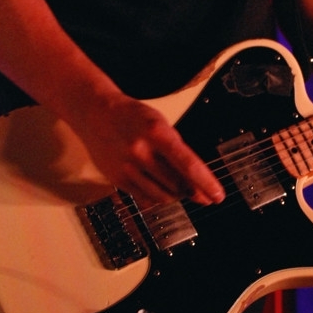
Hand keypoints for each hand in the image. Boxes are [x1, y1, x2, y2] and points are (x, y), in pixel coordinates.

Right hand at [77, 93, 224, 206]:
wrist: (95, 113)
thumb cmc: (133, 116)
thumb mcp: (159, 123)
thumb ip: (176, 149)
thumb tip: (195, 179)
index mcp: (157, 132)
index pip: (187, 163)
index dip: (205, 182)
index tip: (218, 196)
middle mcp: (141, 151)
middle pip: (176, 184)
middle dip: (193, 192)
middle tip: (202, 195)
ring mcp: (127, 167)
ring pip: (162, 196)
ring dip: (176, 197)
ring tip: (182, 191)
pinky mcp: (117, 179)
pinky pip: (144, 199)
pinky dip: (158, 199)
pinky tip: (162, 193)